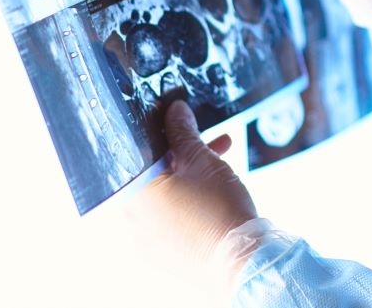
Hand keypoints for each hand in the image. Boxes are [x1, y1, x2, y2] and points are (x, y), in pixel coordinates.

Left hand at [135, 101, 258, 281]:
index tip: (176, 119)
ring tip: (220, 162)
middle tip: (206, 140)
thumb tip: (175, 111)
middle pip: (151, 173)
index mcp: (133, 193)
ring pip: (162, 195)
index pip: (137, 151)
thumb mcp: (202, 159)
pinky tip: (211, 191)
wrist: (241, 260)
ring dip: (187, 175)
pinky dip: (185, 201)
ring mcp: (144, 239)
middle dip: (180, 152)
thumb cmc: (218, 209)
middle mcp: (130, 219)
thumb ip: (183, 132)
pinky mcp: (161, 253)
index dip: (159, 131)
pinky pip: (167, 217)